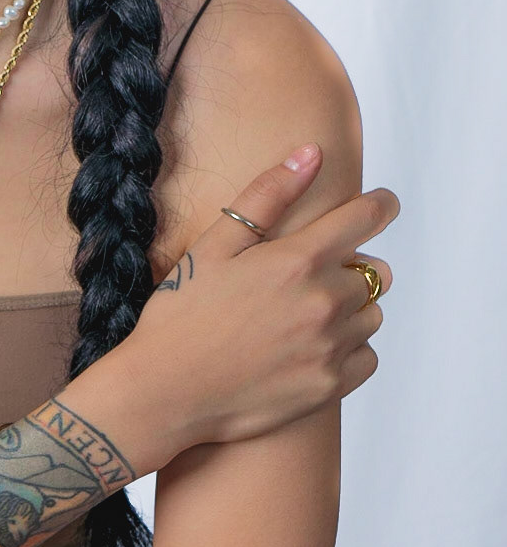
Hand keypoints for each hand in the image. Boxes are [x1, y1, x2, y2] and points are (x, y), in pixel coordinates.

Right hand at [126, 145, 397, 447]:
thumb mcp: (213, 247)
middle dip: (351, 267)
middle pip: (374, 271)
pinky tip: (308, 350)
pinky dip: (348, 351)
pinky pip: (366, 357)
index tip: (383, 204)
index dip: (380, 205)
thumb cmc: (180, 315)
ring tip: (301, 318)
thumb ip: (266, 196)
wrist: (164, 393)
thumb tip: (311, 153)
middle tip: (308, 279)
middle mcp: (323, 302)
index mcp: (297, 260)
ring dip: (350, 311)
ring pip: (371, 315)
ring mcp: (330, 348)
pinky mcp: (330, 386)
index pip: (365, 218)